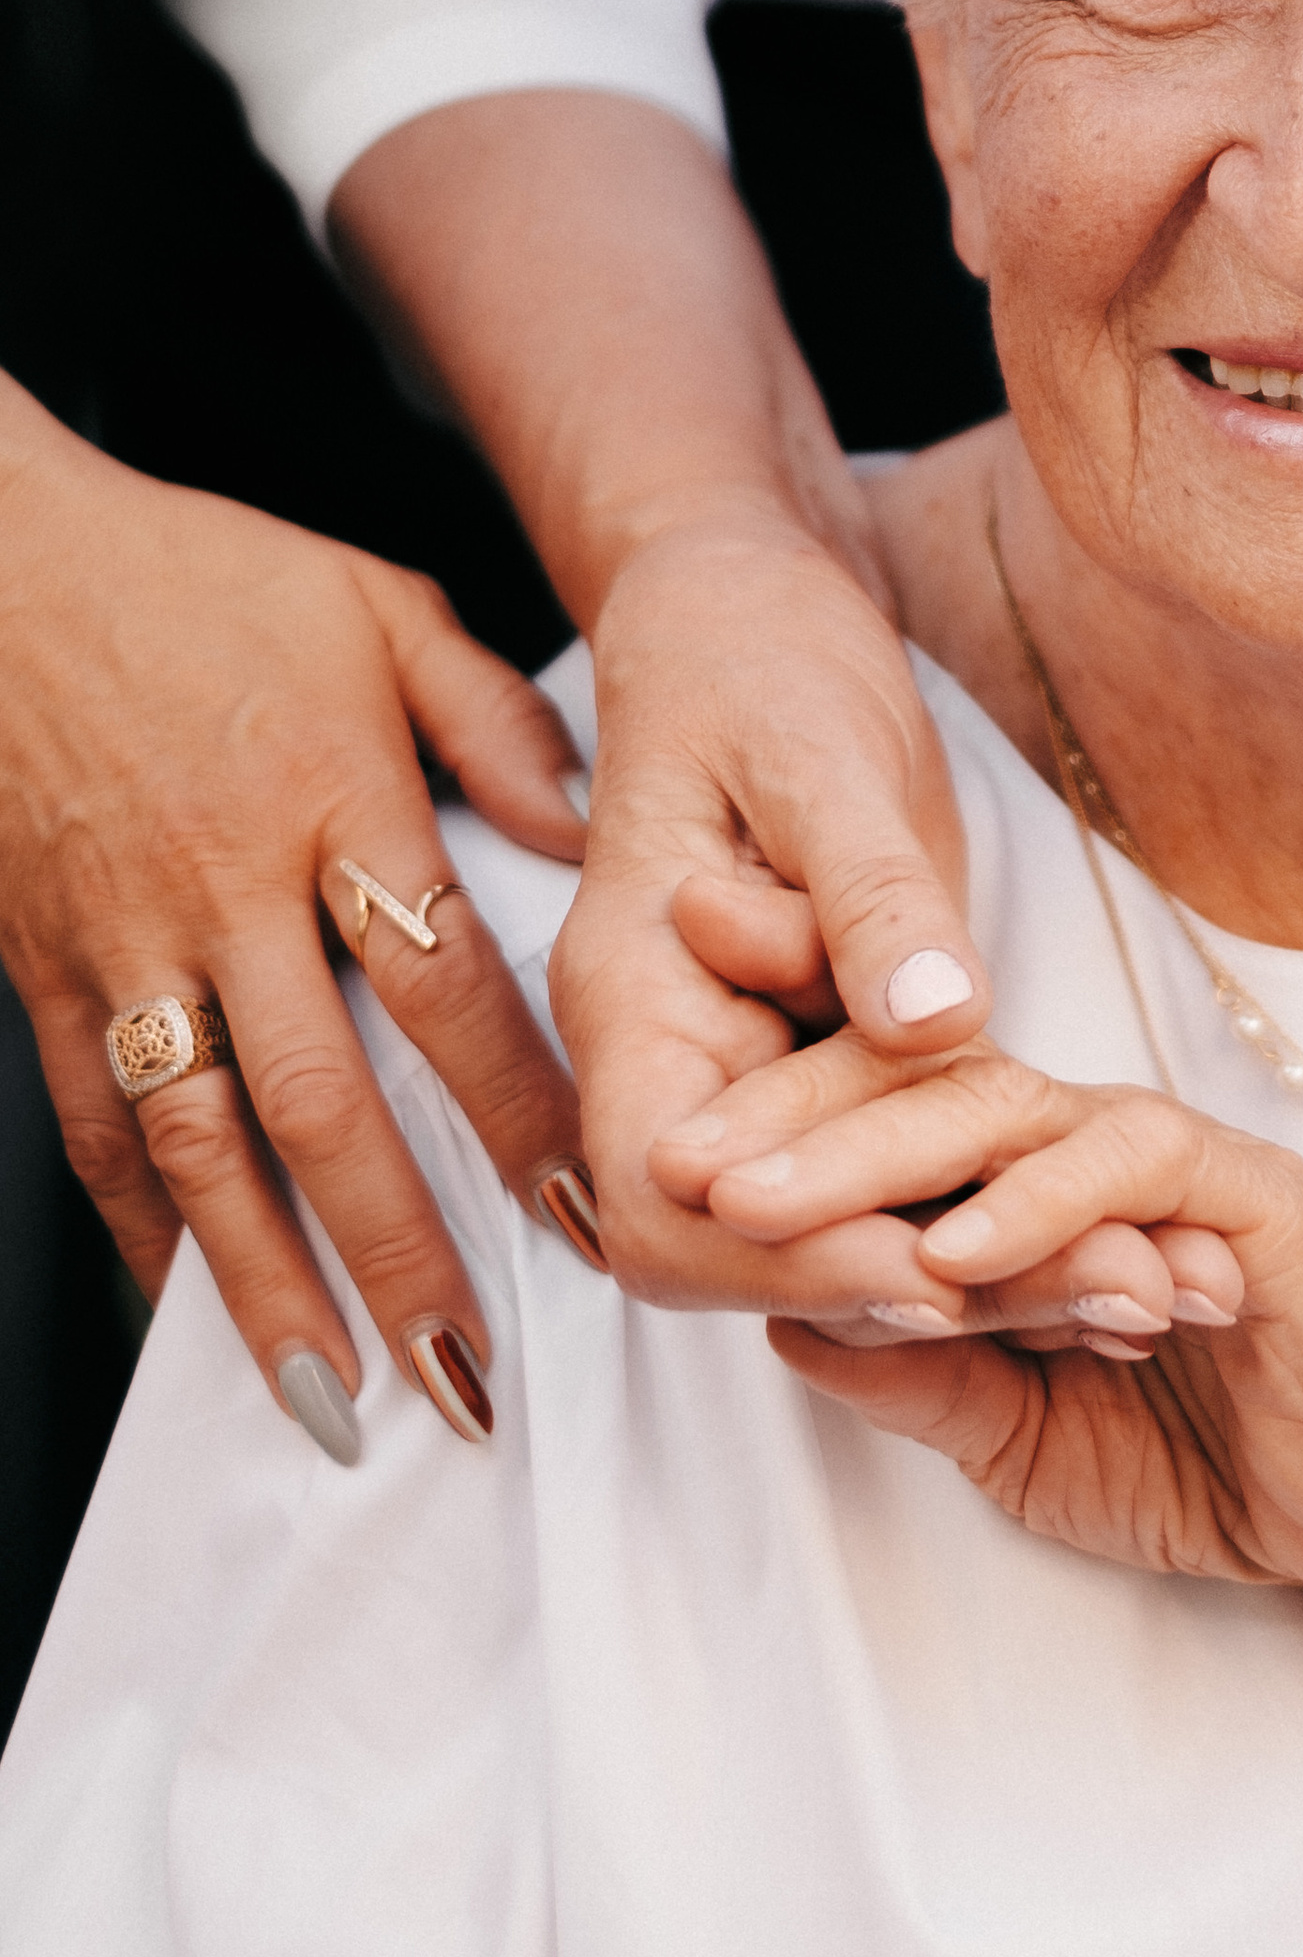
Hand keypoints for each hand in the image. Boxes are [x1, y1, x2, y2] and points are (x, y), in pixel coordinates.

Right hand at [0, 389, 589, 1446]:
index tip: (589, 1210)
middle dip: (399, 1252)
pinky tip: (191, 1313)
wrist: (1, 556)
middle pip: (323, 1105)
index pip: (446, 991)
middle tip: (468, 1373)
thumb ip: (494, 722)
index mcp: (336, 804)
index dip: (519, 1111)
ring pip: (201, 1146)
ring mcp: (128, 939)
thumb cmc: (205, 574)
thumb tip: (589, 839)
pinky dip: (143, 1230)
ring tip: (335, 1399)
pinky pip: (97, 1121)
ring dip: (268, 1284)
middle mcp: (231, 890)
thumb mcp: (380, 604)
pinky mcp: (46, 963)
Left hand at [716, 1046, 1302, 1622]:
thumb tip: (771, 1320)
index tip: (652, 1165)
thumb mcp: (1013, 1438)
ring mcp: (1180, 1159)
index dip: (776, 1122)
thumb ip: (912, 1372)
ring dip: (877, 1149)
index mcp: (1037, 1182)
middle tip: (680, 1160)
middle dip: (791, 1114)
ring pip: (1012, 1103)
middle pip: (927, 1082)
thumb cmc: (1206, 1470)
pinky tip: (952, 1252)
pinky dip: (1036, 1204)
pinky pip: (1135, 1166)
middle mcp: (1099, 1144)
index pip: (895, 1113)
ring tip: (766, 1202)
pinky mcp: (1255, 1200)